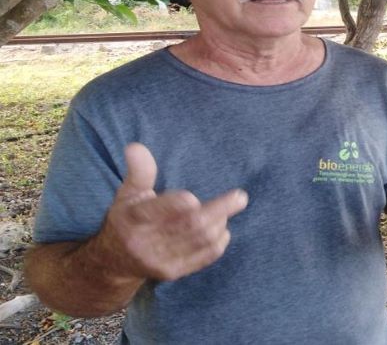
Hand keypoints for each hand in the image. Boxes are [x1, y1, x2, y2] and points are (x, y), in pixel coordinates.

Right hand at [95, 142, 247, 280]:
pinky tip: (223, 229)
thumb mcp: (126, 194)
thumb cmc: (126, 219)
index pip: (155, 211)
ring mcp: (159, 261)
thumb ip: (138, 171)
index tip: (193, 197)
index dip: (176, 205)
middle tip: (240, 197)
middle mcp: (144, 243)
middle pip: (187, 226)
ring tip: (231, 207)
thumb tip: (135, 147)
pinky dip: (217, 244)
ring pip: (199, 241)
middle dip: (217, 210)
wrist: (114, 262)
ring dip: (220, 223)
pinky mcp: (172, 272)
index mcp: (132, 219)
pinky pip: (202, 258)